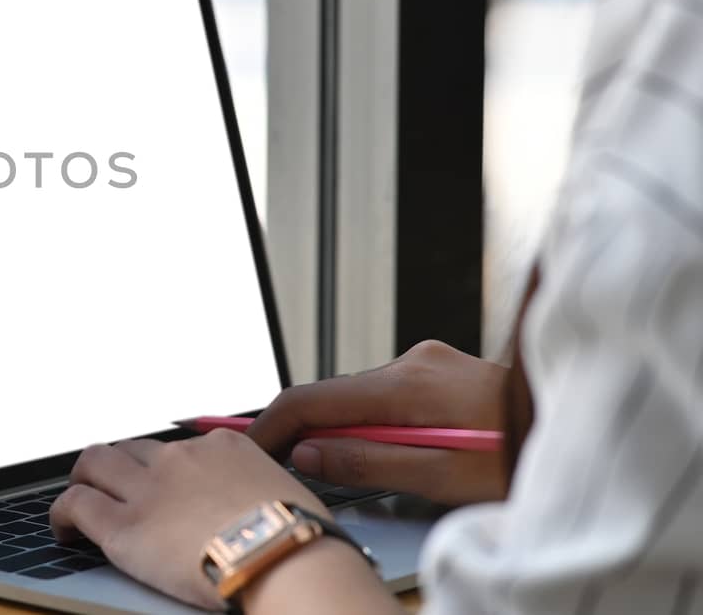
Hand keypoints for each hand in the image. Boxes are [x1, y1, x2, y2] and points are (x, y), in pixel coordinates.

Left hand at [50, 429, 365, 609]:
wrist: (286, 559)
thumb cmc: (299, 539)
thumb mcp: (286, 493)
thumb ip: (259, 490)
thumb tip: (260, 505)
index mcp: (223, 447)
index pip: (181, 447)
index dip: (165, 467)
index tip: (163, 482)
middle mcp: (180, 458)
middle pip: (132, 447)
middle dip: (117, 463)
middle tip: (109, 483)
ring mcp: (149, 489)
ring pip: (95, 463)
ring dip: (83, 478)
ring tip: (79, 496)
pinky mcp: (125, 526)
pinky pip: (77, 504)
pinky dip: (62, 512)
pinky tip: (63, 528)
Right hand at [246, 339, 507, 504]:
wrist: (588, 429)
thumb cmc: (526, 455)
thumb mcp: (442, 477)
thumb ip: (369, 461)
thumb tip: (309, 454)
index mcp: (408, 384)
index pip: (313, 398)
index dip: (273, 425)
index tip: (250, 447)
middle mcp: (413, 362)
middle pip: (333, 396)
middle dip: (304, 430)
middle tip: (284, 465)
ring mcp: (429, 362)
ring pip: (360, 397)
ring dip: (344, 430)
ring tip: (344, 467)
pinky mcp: (442, 372)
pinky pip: (387, 396)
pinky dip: (372, 422)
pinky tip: (386, 449)